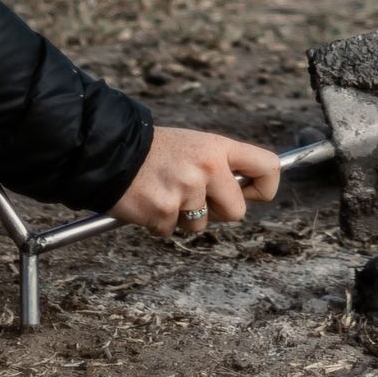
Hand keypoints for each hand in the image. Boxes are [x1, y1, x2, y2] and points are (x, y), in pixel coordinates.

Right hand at [110, 127, 282, 232]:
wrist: (109, 150)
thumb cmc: (154, 151)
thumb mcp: (195, 145)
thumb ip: (221, 166)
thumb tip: (246, 193)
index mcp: (217, 147)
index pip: (268, 166)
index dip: (264, 187)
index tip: (250, 193)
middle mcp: (207, 167)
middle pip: (237, 211)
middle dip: (217, 212)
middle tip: (192, 196)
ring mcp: (185, 191)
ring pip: (201, 225)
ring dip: (183, 217)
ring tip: (164, 191)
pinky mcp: (163, 211)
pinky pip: (171, 231)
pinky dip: (159, 223)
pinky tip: (148, 200)